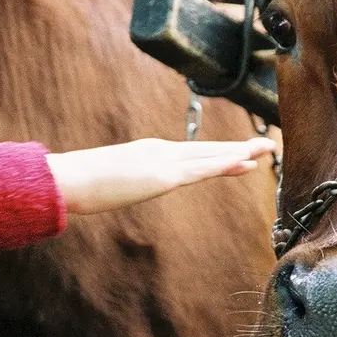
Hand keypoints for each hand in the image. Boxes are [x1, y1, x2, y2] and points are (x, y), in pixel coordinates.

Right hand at [45, 137, 277, 214]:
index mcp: (149, 153)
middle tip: (267, 145)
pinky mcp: (164, 175)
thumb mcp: (108, 184)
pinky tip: (246, 162)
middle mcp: (161, 151)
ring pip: (211, 156)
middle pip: (208, 150)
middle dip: (238, 148)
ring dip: (242, 152)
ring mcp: (164, 161)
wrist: (69, 179)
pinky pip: (203, 170)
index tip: (240, 152)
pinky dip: (226, 164)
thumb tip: (112, 192)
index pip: (192, 153)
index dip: (218, 153)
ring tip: (267, 149)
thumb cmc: (80, 184)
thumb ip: (119, 184)